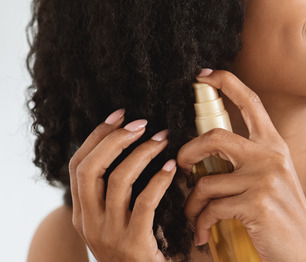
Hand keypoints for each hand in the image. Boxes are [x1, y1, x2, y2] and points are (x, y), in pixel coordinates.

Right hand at [69, 109, 175, 261]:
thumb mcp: (117, 220)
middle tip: (142, 123)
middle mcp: (89, 223)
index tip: (119, 114)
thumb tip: (133, 145)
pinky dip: (159, 179)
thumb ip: (117, 192)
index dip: (97, 136)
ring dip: (142, 153)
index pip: (78, 166)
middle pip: (90, 168)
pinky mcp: (134, 243)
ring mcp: (109, 234)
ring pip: (118, 181)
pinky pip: (145, 202)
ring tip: (163, 139)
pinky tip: (172, 167)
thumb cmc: (140, 247)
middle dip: (115, 139)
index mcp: (81, 214)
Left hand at [177, 69, 305, 260]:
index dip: (226, 82)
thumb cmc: (282, 220)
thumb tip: (205, 157)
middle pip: (215, 137)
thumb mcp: (273, 182)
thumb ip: (248, 163)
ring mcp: (265, 180)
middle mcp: (272, 156)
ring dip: (191, 205)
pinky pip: (211, 209)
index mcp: (275, 146)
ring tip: (193, 218)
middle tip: (181, 167)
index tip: (203, 75)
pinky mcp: (256, 204)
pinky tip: (203, 234)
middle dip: (187, 152)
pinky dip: (200, 224)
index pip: (251, 102)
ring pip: (205, 182)